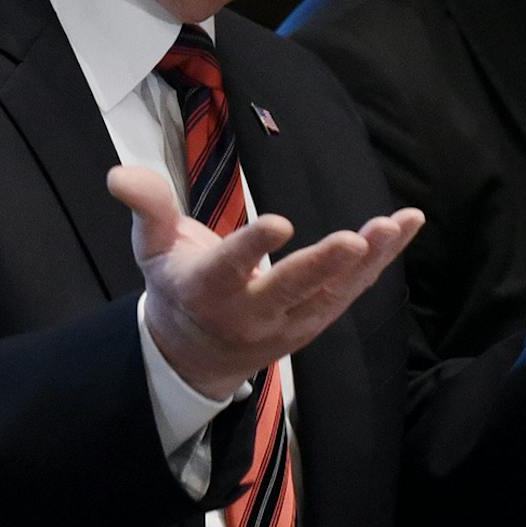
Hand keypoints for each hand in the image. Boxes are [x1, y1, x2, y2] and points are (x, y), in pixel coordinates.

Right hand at [108, 165, 424, 398]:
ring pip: (334, 293)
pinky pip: (353, 291)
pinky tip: (405, 225)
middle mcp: (252, 312)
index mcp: (207, 290)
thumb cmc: (177, 285)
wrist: (196, 354)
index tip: (279, 223)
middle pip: (292, 288)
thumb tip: (120, 172)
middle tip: (356, 240)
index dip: (252, 248)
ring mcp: (291, 322)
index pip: (230, 268)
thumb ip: (147, 207)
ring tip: (397, 222)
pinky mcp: (317, 321)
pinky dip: (382, 261)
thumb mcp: (151, 248)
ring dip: (369, 260)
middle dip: (325, 265)